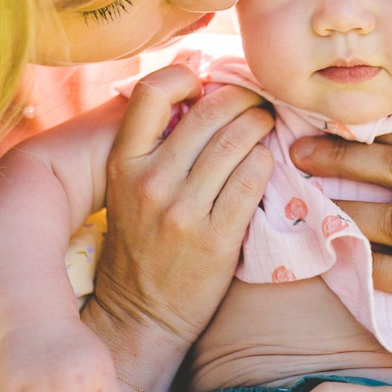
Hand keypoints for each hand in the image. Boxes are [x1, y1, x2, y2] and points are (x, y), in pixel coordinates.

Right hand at [90, 65, 273, 358]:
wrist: (140, 315)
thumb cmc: (140, 245)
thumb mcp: (127, 190)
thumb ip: (154, 148)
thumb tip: (201, 96)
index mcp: (123, 163)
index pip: (150, 91)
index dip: (185, 76)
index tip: (205, 86)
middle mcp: (150, 181)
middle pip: (211, 111)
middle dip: (244, 98)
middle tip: (258, 101)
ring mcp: (183, 211)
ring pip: (238, 141)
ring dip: (262, 125)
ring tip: (268, 124)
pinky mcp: (216, 238)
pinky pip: (253, 179)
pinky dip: (266, 162)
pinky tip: (267, 162)